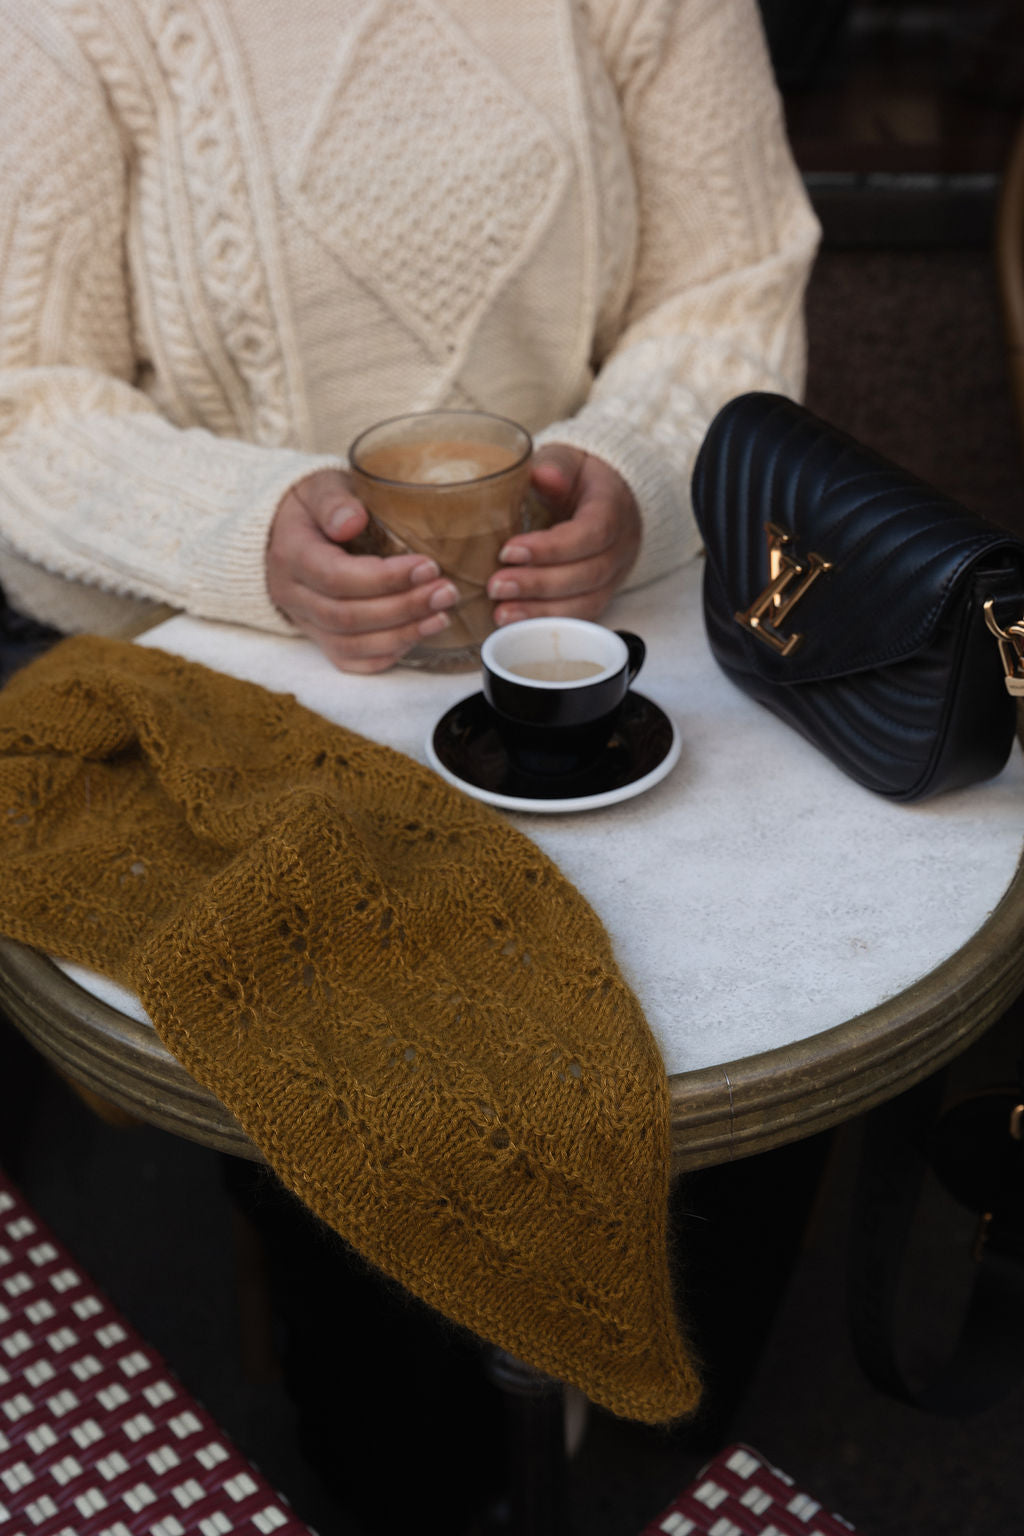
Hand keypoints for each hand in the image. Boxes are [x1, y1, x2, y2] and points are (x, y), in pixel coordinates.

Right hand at [266, 470, 458, 672]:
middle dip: (403, 608)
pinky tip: (416, 636)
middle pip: (348, 616)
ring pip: (350, 644)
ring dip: (401, 634)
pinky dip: (385, 655)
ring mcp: (304, 621)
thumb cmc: (313, 506)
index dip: (385, 578)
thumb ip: (334, 501)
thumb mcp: (320, 487)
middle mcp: (292, 595)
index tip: (428, 566)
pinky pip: (348, 660)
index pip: (336, 577)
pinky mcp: (318, 638)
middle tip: (445, 592)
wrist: (285, 531)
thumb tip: (352, 521)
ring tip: (441, 616)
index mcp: (292, 555)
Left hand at [485, 445, 640, 625]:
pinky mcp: (600, 593)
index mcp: (613, 508)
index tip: (508, 550)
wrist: (609, 494)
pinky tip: (517, 626)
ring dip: (542, 613)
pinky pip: (580, 617)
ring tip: (501, 614)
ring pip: (587, 603)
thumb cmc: (580, 476)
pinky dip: (548, 623)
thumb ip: (556, 465)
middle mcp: (620, 547)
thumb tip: (543, 475)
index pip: (591, 534)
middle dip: (539, 585)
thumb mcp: (569, 458)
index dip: (551, 548)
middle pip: (588, 575)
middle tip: (496, 586)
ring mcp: (615, 575)